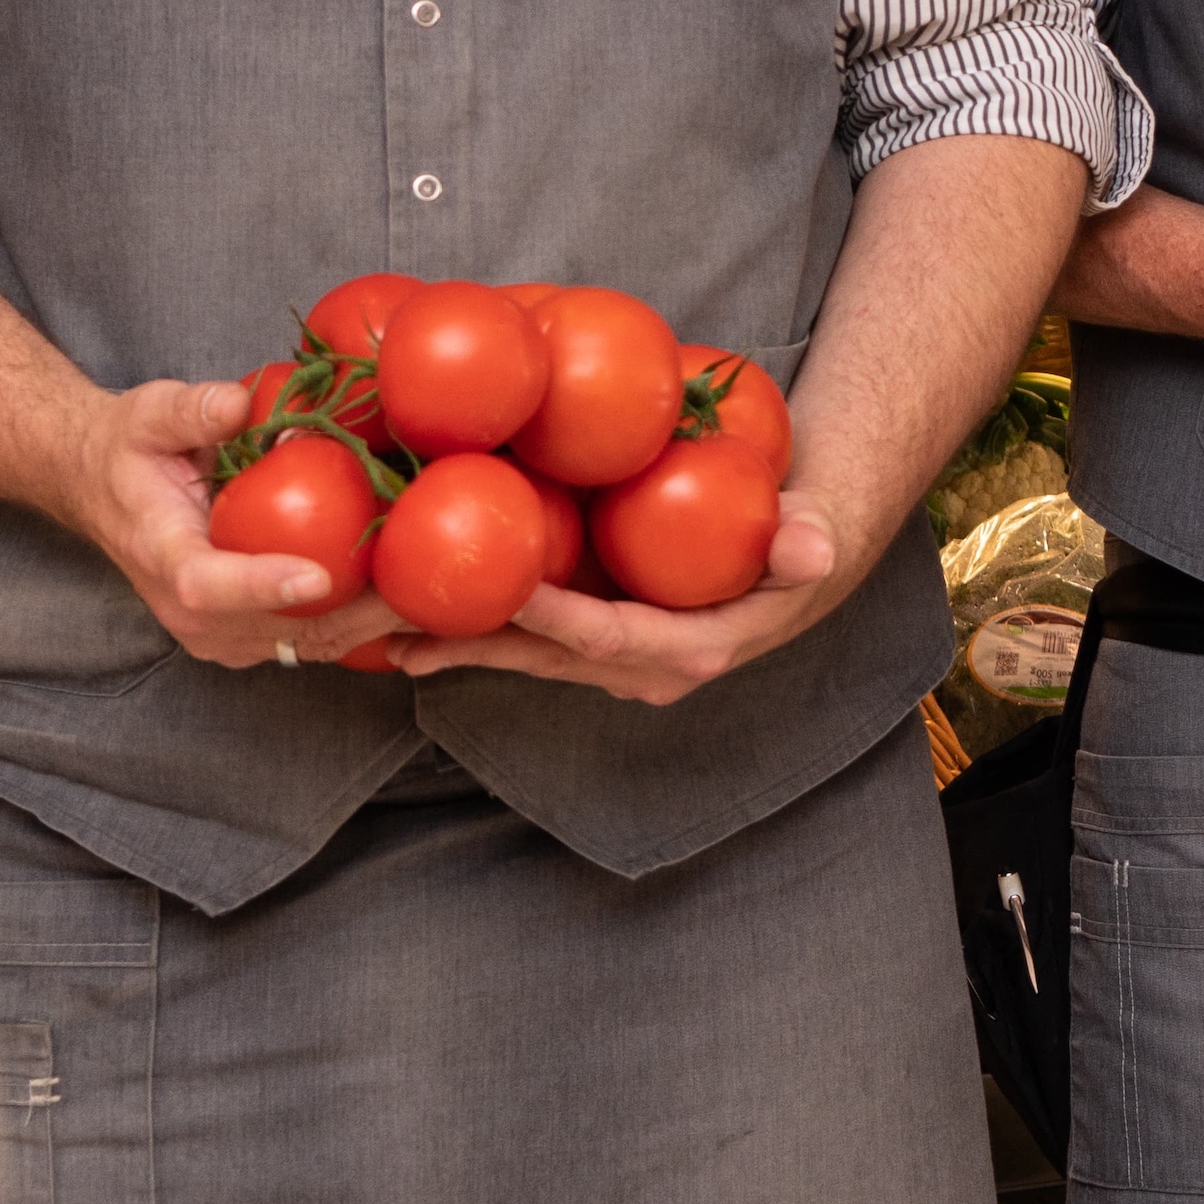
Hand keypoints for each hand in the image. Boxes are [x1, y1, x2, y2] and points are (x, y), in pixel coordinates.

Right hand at [70, 372, 412, 668]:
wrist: (107, 490)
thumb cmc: (131, 450)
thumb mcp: (147, 415)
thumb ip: (188, 410)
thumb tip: (237, 403)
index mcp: (162, 554)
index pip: (207, 584)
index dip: (262, 585)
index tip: (316, 577)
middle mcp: (189, 611)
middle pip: (276, 628)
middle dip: (351, 612)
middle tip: (419, 582)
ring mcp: (218, 633)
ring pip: (303, 645)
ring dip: (368, 624)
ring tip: (430, 591)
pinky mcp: (244, 636)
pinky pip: (308, 640)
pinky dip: (358, 622)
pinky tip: (406, 593)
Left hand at [352, 493, 853, 704]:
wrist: (799, 556)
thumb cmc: (802, 534)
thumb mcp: (813, 536)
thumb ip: (805, 542)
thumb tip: (810, 549)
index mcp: (690, 648)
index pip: (606, 636)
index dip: (551, 617)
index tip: (498, 588)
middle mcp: (646, 669)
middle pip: (549, 659)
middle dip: (480, 648)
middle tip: (405, 638)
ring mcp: (620, 660)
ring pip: (532, 655)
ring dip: (465, 646)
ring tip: (390, 640)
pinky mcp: (602, 639)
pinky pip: (536, 638)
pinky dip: (485, 626)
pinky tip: (427, 618)